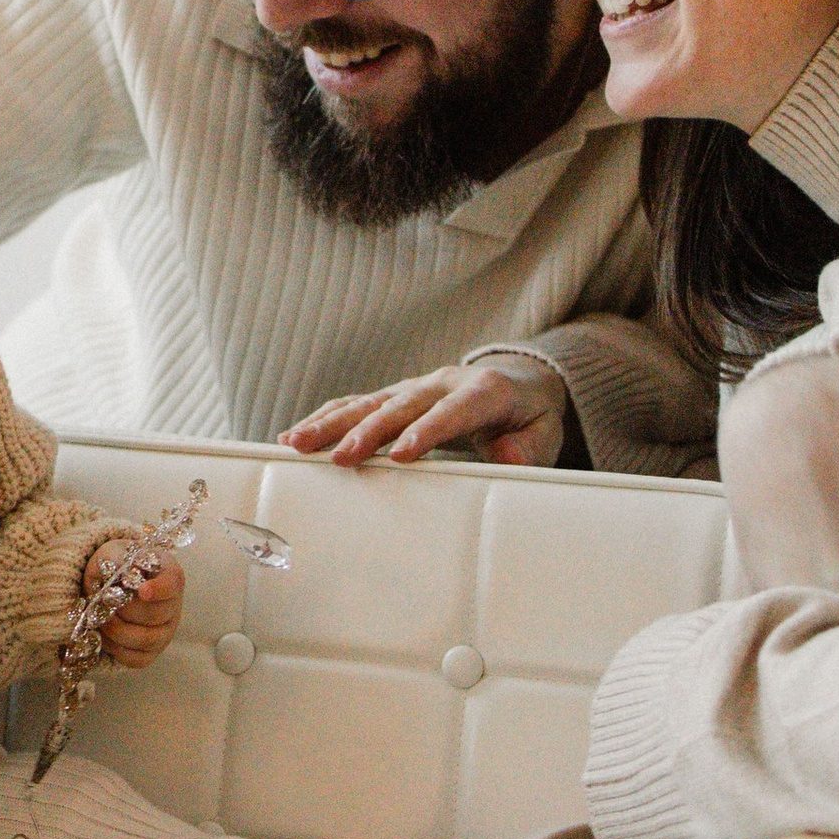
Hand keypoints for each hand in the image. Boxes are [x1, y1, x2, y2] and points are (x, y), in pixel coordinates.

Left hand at [97, 553, 183, 666]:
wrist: (108, 583)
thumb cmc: (115, 566)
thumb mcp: (112, 554)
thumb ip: (115, 561)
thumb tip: (121, 576)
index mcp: (169, 575)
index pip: (173, 583)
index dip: (160, 589)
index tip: (142, 590)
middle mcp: (173, 605)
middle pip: (156, 614)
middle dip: (124, 610)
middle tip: (104, 602)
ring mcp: (165, 631)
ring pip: (146, 639)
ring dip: (117, 631)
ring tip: (100, 618)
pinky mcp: (151, 652)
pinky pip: (137, 659)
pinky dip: (116, 649)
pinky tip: (103, 635)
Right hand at [282, 355, 568, 470]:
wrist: (519, 384)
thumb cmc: (529, 416)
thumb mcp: (543, 434)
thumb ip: (528, 448)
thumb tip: (507, 456)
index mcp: (481, 391)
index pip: (451, 411)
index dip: (426, 431)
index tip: (403, 454)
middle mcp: (440, 382)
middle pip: (399, 406)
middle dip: (368, 431)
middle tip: (342, 456)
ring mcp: (414, 387)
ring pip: (368, 402)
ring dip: (332, 423)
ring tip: (298, 442)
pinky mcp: (395, 396)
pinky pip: (356, 404)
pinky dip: (326, 418)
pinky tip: (295, 435)